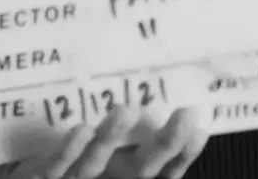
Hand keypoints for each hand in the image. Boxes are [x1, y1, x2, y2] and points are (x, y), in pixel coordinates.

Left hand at [0, 106, 206, 178]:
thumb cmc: (71, 157)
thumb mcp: (104, 145)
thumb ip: (130, 127)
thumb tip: (161, 87)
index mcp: (126, 172)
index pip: (163, 168)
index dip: (182, 153)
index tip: (200, 128)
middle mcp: (109, 178)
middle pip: (142, 169)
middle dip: (166, 142)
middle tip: (186, 113)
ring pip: (97, 163)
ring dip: (112, 136)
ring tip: (125, 110)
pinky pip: (57, 167)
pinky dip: (70, 150)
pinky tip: (82, 129)